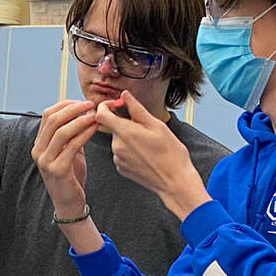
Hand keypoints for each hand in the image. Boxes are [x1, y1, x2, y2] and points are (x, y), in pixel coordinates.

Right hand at [31, 100, 96, 218]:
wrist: (69, 203)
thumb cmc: (70, 176)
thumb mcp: (67, 151)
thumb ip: (70, 134)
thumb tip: (81, 112)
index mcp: (39, 144)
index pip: (48, 115)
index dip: (66, 104)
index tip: (82, 102)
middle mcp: (38, 151)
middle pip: (53, 120)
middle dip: (74, 109)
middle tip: (91, 105)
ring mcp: (46, 161)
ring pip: (62, 131)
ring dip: (81, 120)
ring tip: (96, 115)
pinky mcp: (58, 170)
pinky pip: (72, 146)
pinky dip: (85, 134)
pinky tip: (95, 129)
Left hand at [94, 91, 209, 218]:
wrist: (174, 180)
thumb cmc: (170, 153)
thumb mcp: (156, 125)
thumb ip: (136, 109)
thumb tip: (125, 95)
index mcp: (125, 132)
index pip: (101, 114)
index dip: (106, 106)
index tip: (118, 105)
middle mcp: (117, 146)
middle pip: (112, 127)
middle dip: (125, 123)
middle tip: (145, 128)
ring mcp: (117, 158)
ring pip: (118, 140)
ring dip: (129, 137)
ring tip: (148, 143)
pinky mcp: (120, 168)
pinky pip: (121, 153)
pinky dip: (129, 149)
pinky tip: (145, 154)